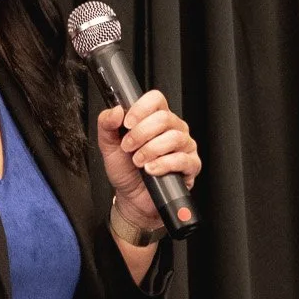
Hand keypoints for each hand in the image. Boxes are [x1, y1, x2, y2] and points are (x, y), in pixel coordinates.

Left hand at [97, 91, 199, 226]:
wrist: (132, 198)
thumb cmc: (126, 171)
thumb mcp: (108, 146)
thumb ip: (106, 125)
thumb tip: (116, 110)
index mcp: (155, 119)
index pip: (156, 99)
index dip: (141, 108)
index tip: (127, 124)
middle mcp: (173, 129)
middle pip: (164, 118)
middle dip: (141, 133)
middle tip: (128, 147)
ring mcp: (184, 146)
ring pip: (173, 137)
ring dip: (150, 150)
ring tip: (138, 162)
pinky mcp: (191, 165)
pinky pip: (182, 159)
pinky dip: (163, 164)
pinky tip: (151, 170)